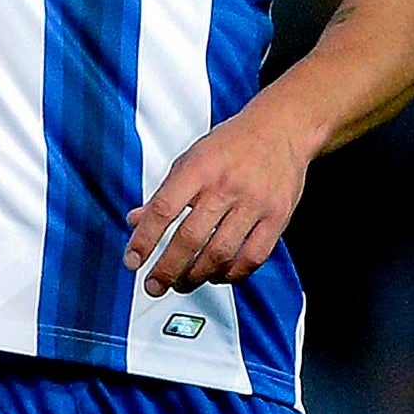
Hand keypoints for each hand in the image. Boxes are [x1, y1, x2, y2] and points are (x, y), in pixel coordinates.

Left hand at [125, 98, 316, 294]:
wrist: (281, 129)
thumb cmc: (232, 144)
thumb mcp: (190, 159)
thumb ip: (164, 193)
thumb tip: (136, 220)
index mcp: (199, 169)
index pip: (163, 210)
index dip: (144, 240)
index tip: (132, 262)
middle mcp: (226, 187)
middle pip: (190, 238)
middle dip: (167, 269)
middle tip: (154, 285)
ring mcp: (254, 203)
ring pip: (221, 253)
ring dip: (197, 276)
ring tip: (182, 283)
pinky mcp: (278, 217)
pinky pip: (253, 256)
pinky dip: (232, 274)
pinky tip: (217, 276)